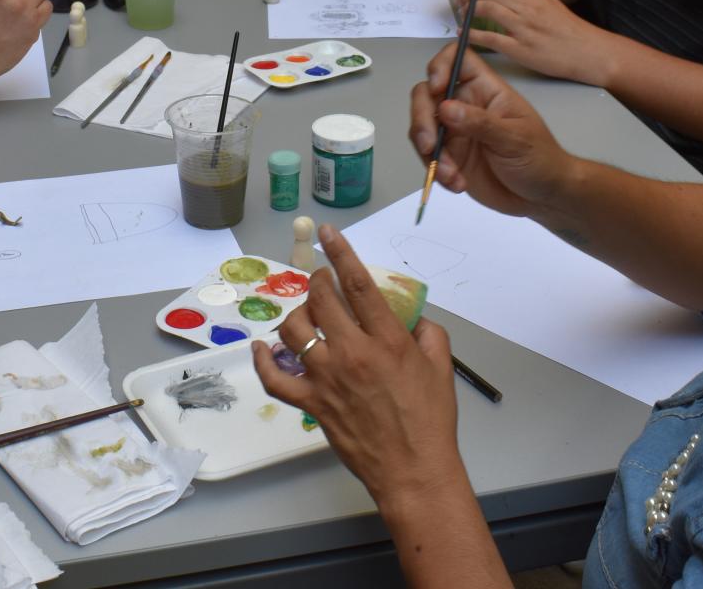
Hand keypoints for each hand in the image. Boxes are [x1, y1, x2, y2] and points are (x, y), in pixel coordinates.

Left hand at [251, 223, 465, 507]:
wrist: (414, 468)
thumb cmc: (431, 419)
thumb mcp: (441, 366)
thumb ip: (428, 332)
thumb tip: (410, 317)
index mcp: (387, 340)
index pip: (358, 284)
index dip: (341, 253)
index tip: (328, 233)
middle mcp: (352, 352)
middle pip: (320, 300)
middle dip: (317, 281)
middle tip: (322, 281)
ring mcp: (326, 377)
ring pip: (294, 330)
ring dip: (297, 315)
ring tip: (305, 316)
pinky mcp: (311, 402)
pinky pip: (275, 377)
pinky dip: (264, 360)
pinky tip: (262, 348)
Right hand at [407, 47, 573, 217]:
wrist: (542, 196)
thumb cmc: (539, 158)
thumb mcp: (515, 139)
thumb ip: (480, 123)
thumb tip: (444, 107)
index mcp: (486, 90)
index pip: (457, 59)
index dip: (441, 65)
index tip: (436, 87)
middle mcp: (465, 105)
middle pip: (427, 93)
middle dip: (422, 118)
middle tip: (429, 145)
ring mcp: (455, 131)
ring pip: (422, 126)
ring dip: (429, 151)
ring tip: (451, 174)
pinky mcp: (449, 156)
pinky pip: (428, 156)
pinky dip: (436, 170)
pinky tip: (457, 183)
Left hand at [461, 0, 615, 86]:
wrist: (589, 52)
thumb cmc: (570, 30)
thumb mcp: (550, 4)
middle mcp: (528, 8)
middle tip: (461, 0)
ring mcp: (523, 28)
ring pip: (486, 10)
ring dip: (468, 10)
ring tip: (462, 13)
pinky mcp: (520, 49)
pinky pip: (489, 38)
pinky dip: (472, 34)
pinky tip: (465, 34)